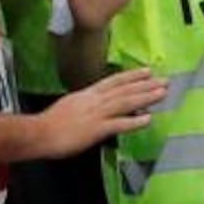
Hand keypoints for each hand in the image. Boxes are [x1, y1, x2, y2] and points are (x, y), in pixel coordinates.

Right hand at [36, 67, 165, 156]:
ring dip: (145, 97)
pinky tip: (148, 119)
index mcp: (88, 94)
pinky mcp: (96, 129)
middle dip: (146, 85)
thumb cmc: (50, 123)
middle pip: (124, 89)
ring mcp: (97, 114)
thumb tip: (96, 105)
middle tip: (165, 81)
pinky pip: (119, 124)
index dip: (132, 76)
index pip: (114, 81)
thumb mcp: (70, 105)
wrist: (39, 133)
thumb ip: (85, 104)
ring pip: (125, 102)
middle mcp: (95, 100)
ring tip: (162, 93)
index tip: (147, 71)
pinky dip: (134, 121)